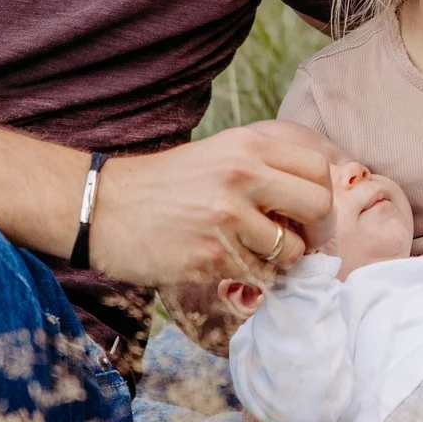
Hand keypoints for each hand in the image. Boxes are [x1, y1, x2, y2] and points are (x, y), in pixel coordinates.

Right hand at [85, 120, 334, 286]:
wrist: (103, 208)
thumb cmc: (162, 184)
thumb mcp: (216, 154)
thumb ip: (262, 166)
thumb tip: (311, 193)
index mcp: (246, 146)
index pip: (318, 168)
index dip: (317, 193)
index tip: (303, 210)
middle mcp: (243, 176)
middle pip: (319, 206)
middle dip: (313, 229)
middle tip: (293, 238)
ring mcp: (229, 217)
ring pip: (293, 249)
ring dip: (281, 259)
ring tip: (254, 253)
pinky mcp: (214, 256)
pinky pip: (260, 275)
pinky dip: (252, 276)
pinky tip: (227, 263)